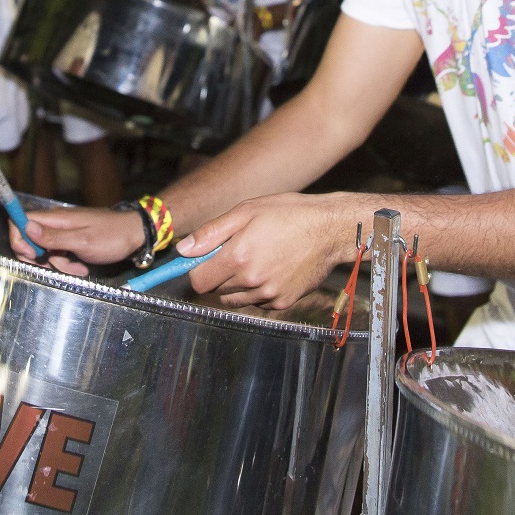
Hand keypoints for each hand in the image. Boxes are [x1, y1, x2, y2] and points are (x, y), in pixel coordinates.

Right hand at [11, 206, 145, 276]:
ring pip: (45, 249)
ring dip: (56, 263)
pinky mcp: (72, 240)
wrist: (135, 235)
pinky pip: (60, 253)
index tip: (30, 254)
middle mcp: (57, 223)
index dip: (19, 237)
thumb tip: (27, 228)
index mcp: (57, 218)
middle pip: (30, 237)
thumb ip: (54, 237)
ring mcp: (65, 231)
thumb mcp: (82, 241)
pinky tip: (81, 268)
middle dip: (36, 256)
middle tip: (50, 266)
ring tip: (77, 269)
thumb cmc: (112, 237)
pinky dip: (67, 263)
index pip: (22, 219)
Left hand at [179, 193, 355, 310]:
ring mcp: (268, 295)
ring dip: (237, 284)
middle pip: (216, 290)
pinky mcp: (283, 302)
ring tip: (256, 260)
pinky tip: (272, 269)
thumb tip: (183, 250)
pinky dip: (257, 291)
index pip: (198, 281)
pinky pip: (257, 303)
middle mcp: (251, 281)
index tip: (206, 260)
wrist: (330, 229)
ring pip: (235, 299)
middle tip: (238, 251)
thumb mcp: (246, 211)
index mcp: (238, 257)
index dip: (198, 270)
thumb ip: (211, 233)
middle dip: (220, 274)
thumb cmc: (289, 214)